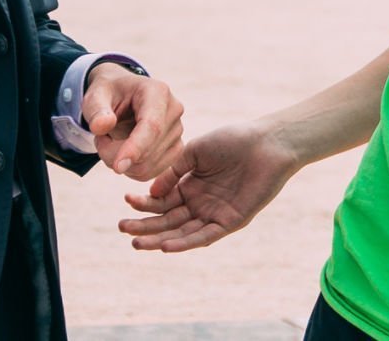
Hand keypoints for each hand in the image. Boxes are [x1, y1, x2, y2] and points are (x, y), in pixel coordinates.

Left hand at [80, 63, 183, 179]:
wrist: (122, 96)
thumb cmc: (109, 94)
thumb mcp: (96, 95)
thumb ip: (96, 109)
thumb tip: (102, 125)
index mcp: (158, 92)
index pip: (152, 126)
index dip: (135, 148)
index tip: (117, 166)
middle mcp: (174, 111)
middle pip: (148, 150)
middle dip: (115, 155)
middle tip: (99, 139)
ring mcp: (178, 132)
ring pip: (147, 167)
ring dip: (120, 163)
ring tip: (110, 142)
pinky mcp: (175, 149)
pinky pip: (150, 173)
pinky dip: (130, 170)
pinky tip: (122, 152)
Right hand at [118, 121, 300, 250]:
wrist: (266, 143)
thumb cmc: (232, 141)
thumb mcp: (195, 151)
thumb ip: (173, 171)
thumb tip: (151, 192)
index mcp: (190, 185)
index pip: (162, 201)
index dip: (144, 203)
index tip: (126, 201)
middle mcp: (200, 203)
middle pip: (167, 220)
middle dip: (144, 226)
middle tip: (122, 229)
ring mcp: (214, 214)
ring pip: (182, 232)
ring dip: (159, 240)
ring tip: (136, 244)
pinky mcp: (230, 222)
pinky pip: (204, 236)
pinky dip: (185, 242)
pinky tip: (166, 246)